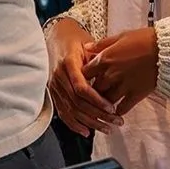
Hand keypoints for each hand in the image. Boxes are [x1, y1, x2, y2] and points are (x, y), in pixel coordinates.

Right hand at [47, 18, 121, 135]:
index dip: (96, 100)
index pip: (81, 88)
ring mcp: (54, 86)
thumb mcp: (88, 45)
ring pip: (71, 110)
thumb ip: (98, 61)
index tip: (112, 108)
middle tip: (116, 122)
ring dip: (90, 122)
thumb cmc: (77, 41)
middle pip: (77, 102)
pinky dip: (74, 124)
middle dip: (98, 115)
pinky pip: (62, 112)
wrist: (58, 37)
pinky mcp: (53, 93)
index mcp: (68, 63)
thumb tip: (112, 76)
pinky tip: (86, 131)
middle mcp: (58, 76)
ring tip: (107, 129)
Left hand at [84, 27, 159, 115]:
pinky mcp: (136, 94)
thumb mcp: (120, 37)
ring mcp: (123, 86)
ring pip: (106, 100)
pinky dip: (118, 111)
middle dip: (93, 91)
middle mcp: (111, 74)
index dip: (83, 77)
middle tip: (93, 94)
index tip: (85, 79)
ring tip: (103, 105)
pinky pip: (123, 108)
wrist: (167, 51)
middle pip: (94, 88)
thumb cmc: (145, 40)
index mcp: (105, 59)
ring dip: (104, 103)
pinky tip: (116, 112)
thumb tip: (86, 48)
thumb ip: (102, 44)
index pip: (85, 72)